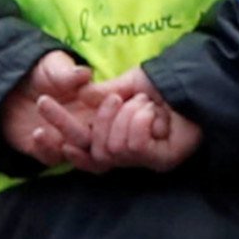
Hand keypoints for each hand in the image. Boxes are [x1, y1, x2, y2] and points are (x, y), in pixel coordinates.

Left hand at [0, 49, 99, 170]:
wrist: (13, 89)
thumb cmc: (41, 73)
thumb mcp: (53, 66)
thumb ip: (68, 73)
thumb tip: (84, 74)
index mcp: (98, 105)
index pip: (112, 115)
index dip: (108, 112)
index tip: (87, 96)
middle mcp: (89, 126)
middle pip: (96, 137)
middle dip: (73, 126)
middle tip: (44, 102)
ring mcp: (71, 141)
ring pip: (80, 152)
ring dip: (63, 142)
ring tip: (41, 127)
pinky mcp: (50, 152)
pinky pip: (55, 159)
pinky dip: (48, 150)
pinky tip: (37, 134)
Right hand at [76, 69, 202, 174]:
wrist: (190, 78)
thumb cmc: (162, 82)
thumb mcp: (126, 84)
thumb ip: (103, 94)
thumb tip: (81, 98)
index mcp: (116, 137)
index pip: (86, 155)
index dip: (68, 150)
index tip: (48, 136)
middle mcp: (130, 153)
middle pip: (97, 153)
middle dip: (103, 120)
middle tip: (120, 99)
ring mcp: (147, 160)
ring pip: (115, 149)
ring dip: (128, 117)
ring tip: (147, 105)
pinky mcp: (163, 160)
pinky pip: (136, 146)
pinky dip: (140, 121)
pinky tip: (154, 113)